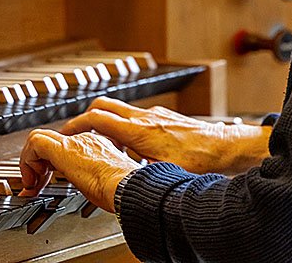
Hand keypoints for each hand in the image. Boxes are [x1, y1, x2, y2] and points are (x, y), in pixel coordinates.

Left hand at [19, 128, 140, 212]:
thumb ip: (96, 181)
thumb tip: (93, 192)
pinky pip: (35, 143)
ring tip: (33, 185)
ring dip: (30, 163)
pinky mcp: (64, 149)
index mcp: (97, 147)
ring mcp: (75, 142)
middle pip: (50, 141)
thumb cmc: (124, 191)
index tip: (47, 182)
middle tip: (36, 185)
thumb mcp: (107, 184)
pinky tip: (32, 182)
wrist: (128, 187)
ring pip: (39, 138)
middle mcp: (85, 140)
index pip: (66, 147)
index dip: (51, 165)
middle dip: (37, 164)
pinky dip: (27, 161)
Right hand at [60, 97, 270, 174]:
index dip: (75, 125)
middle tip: (74, 133)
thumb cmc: (202, 160)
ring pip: (119, 108)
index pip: (97, 118)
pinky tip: (128, 145)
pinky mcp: (164, 117)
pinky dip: (123, 125)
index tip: (64, 134)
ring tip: (98, 141)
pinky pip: (134, 115)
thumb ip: (137, 174)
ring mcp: (155, 115)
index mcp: (140, 131)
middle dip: (84, 118)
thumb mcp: (163, 174)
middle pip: (103, 105)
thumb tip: (120, 186)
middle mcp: (145, 117)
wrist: (228, 147)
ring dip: (104, 121)